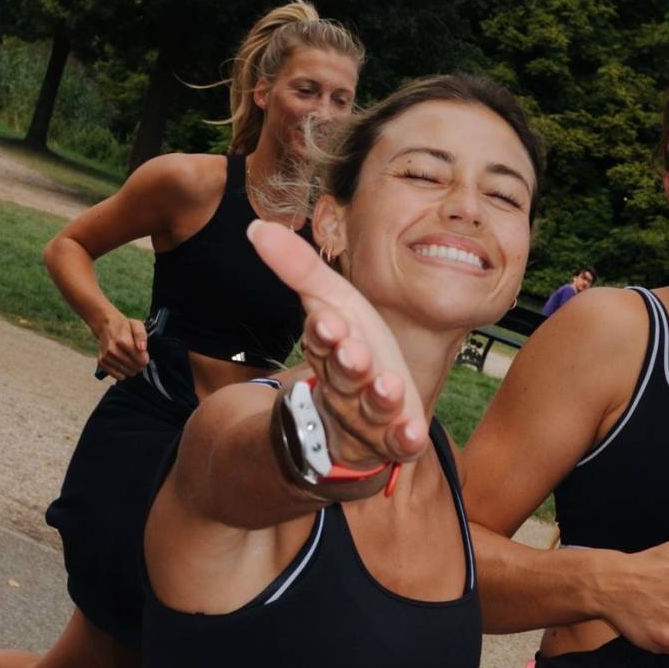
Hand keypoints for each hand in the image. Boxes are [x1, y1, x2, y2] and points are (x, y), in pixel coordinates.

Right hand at [96, 311, 147, 380]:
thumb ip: (141, 336)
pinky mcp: (102, 363)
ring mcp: (106, 357)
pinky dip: (123, 372)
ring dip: (132, 368)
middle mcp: (112, 350)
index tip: (144, 354)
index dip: (145, 358)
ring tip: (130, 359)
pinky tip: (123, 364)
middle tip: (138, 357)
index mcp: (122, 341)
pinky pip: (118, 376)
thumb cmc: (124, 327)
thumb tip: (142, 348)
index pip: (140, 360)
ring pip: (127, 373)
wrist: (106, 326)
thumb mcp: (137, 325)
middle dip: (139, 364)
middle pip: (134, 367)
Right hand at [248, 220, 427, 468]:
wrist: (361, 413)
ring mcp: (368, 415)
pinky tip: (413, 432)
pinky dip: (403, 439)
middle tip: (354, 353)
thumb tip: (255, 225)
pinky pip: (397, 442)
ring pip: (369, 409)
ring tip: (388, 386)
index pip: (321, 340)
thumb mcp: (332, 302)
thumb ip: (298, 268)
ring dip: (378, 399)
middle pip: (342, 375)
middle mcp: (345, 385)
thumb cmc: (351, 348)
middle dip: (348, 364)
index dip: (323, 333)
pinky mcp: (392, 438)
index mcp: (329, 349)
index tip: (328, 321)